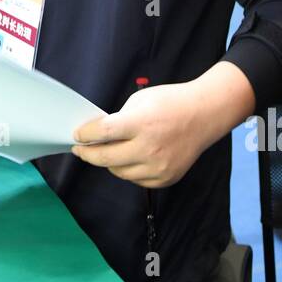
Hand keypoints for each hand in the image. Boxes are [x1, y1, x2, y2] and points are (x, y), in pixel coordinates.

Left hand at [71, 63, 253, 188]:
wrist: (205, 115)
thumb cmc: (170, 103)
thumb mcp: (140, 101)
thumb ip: (119, 120)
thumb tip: (98, 136)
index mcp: (141, 124)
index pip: (102, 134)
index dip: (84, 135)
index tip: (76, 135)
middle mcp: (150, 149)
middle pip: (106, 159)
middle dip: (88, 154)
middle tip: (80, 150)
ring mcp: (159, 167)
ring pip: (119, 172)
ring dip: (110, 162)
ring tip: (111, 150)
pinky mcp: (166, 179)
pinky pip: (137, 180)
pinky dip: (130, 170)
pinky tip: (132, 157)